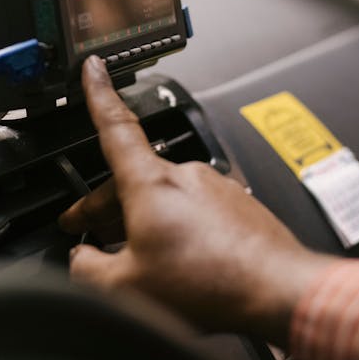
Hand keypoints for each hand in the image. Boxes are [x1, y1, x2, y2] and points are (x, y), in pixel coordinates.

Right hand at [59, 57, 335, 343]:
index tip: (93, 69)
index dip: (98, 95)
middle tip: (86, 230)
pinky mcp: (238, 206)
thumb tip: (80, 260)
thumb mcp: (126, 288)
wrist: (278, 291)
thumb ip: (88, 269)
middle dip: (107, 206)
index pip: (115, 126)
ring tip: (136, 260)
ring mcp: (215, 189)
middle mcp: (184, 175)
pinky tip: (178, 265)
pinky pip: (195, 213)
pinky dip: (178, 231)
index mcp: (151, 183)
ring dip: (146, 223)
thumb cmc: (211, 283)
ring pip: (165, 200)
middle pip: (134, 179)